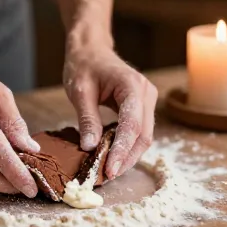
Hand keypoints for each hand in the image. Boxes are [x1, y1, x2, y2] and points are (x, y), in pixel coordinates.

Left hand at [63, 41, 156, 178]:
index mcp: (132, 85)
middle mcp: (146, 93)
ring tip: (109, 170)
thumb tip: (89, 148)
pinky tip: (113, 157)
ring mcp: (147, 101)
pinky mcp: (143, 109)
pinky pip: (139, 134)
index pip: (132, 125)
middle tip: (107, 176)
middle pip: (143, 136)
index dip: (122, 151)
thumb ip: (87, 119)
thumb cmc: (84, 65)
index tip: (109, 170)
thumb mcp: (79, 91)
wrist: (91, 50)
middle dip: (126, 158)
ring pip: (143, 138)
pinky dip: (127, 148)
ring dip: (128, 156)